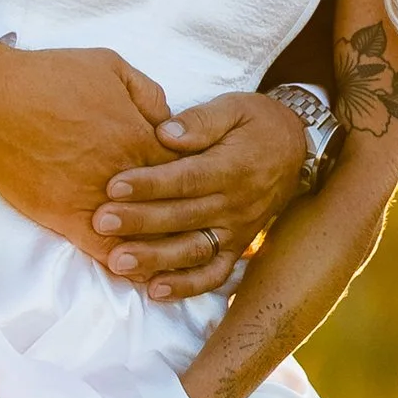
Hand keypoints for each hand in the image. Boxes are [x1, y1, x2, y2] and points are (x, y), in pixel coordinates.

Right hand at [0, 41, 177, 250]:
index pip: (186, 170)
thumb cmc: (51, 77)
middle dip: (186, 219)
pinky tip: (135, 269)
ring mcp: (94, 199)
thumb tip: (170, 122)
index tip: (199, 186)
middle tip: (195, 227)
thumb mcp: (110, 66)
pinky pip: (103, 250)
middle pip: (170, 208)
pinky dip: (122, 262)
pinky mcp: (65, 218)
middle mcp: (123, 174)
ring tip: (173, 257)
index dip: (196, 180)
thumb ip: (149, 94)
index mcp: (139, 136)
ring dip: (159, 248)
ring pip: (141, 236)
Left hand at [92, 88, 308, 297]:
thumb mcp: (233, 107)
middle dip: (139, 222)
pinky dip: (187, 286)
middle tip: (101, 223)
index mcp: (231, 167)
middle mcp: (235, 203)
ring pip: (194, 250)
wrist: (296, 148)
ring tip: (118, 262)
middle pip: (182, 216)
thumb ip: (200, 121)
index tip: (113, 186)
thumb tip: (164, 131)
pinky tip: (155, 290)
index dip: (149, 184)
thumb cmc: (256, 123)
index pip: (185, 179)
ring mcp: (237, 230)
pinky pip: (215, 273)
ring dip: (155, 259)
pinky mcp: (238, 247)